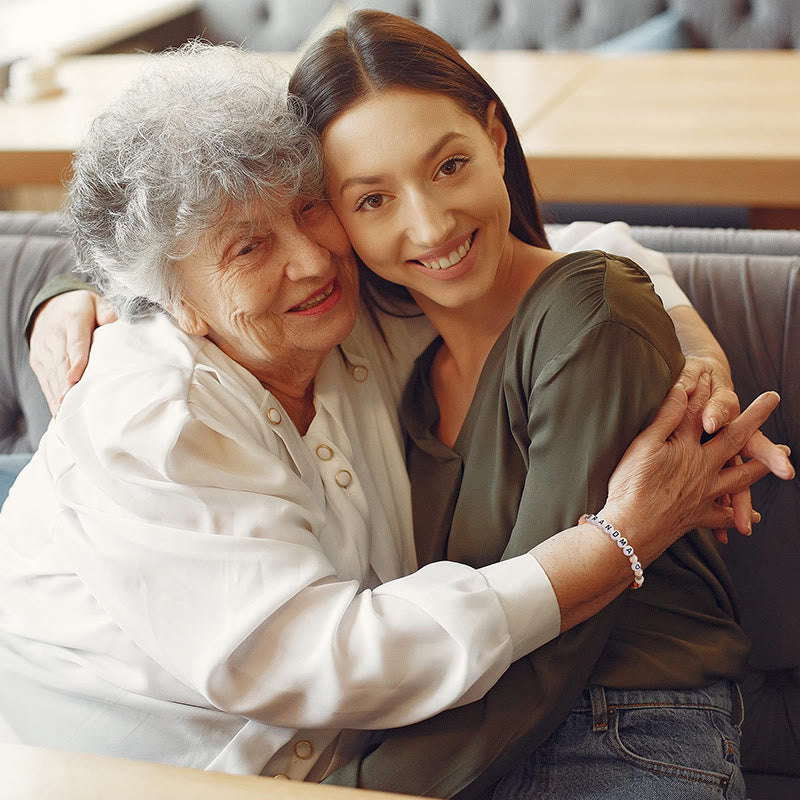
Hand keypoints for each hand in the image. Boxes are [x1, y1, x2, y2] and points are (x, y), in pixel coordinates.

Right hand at [28, 290, 115, 413]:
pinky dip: (51, 396)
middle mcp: (54, 336)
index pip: (75, 343)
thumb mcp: (95, 302)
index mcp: (72, 320)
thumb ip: (106, 312)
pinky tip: (58, 411)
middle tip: (74, 403)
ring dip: (59, 393)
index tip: (77, 378)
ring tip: (67, 412)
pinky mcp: (38, 361)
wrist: (50, 305)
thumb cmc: (81, 308)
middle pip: (62, 363)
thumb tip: (114, 322)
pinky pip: (45, 380)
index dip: (77, 361)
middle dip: (67, 384)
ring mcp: (43, 350)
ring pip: (52, 374)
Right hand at [603, 374, 786, 565]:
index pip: (700, 414)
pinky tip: (752, 519)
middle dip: (753, 418)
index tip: (709, 375)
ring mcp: (705, 493)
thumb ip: (666, 418)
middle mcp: (703, 469)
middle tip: (772, 399)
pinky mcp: (698, 516)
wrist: (631, 529)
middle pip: (734, 440)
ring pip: (741, 477)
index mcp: (688, 449)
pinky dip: (737, 514)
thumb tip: (683, 392)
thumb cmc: (631, 485)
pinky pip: (724, 515)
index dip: (704, 393)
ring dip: (762, 464)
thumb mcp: (643, 446)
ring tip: (781, 455)